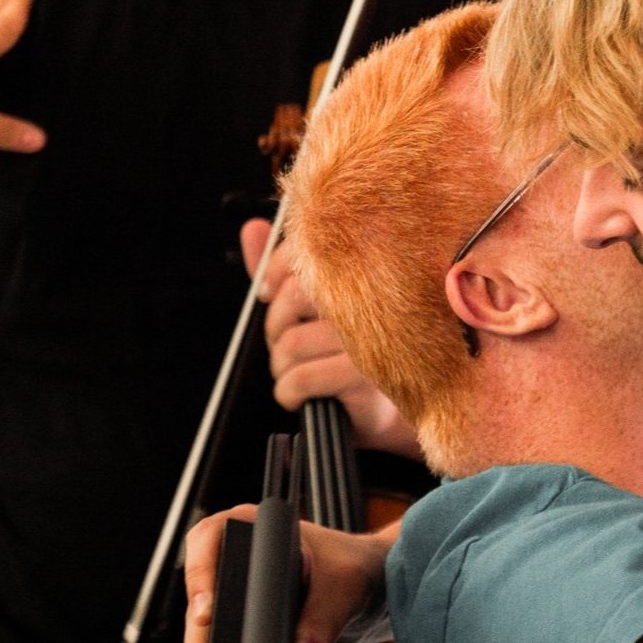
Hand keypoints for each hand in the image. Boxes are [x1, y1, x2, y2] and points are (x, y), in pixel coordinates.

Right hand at [185, 504, 393, 642]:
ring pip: (205, 641)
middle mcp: (232, 563)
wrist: (375, 583)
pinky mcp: (242, 634)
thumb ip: (322, 622)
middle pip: (200, 605)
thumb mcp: (344, 587)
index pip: (208, 545)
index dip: (200, 579)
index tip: (204, 614)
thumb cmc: (357, 566)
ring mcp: (233, 600)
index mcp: (250, 530)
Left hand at [244, 219, 421, 457]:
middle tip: (284, 345)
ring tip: (296, 374)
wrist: (390, 413)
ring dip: (281, 368)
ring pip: (292, 343)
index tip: (267, 293)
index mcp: (361, 276)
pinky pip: (303, 377)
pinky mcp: (367, 376)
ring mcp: (371, 339)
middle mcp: (370, 302)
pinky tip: (298, 395)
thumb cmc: (352, 358)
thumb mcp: (311, 311)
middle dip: (275, 328)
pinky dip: (288, 392)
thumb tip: (252, 228)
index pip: (305, 252)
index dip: (274, 271)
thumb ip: (283, 272)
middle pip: (295, 296)